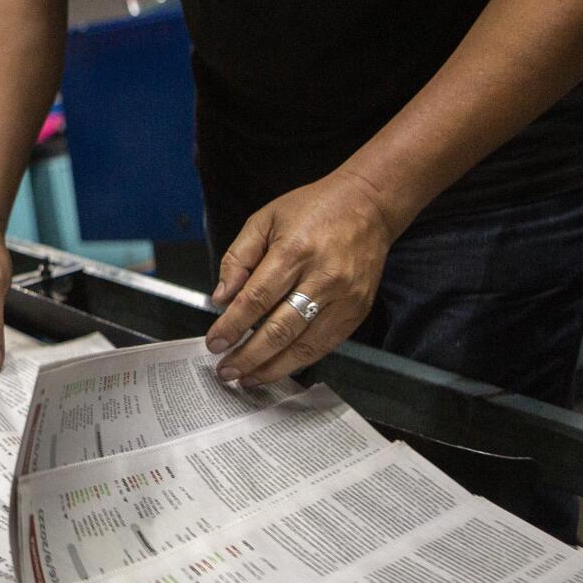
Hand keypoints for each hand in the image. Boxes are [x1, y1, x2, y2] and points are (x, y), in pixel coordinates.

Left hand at [205, 169, 398, 386]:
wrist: (368, 204)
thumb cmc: (312, 209)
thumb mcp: (264, 220)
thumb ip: (238, 258)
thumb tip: (220, 298)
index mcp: (295, 251)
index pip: (256, 299)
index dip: (232, 325)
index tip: (214, 343)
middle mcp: (323, 277)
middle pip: (280, 329)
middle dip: (249, 356)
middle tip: (226, 370)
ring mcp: (345, 297)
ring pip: (305, 345)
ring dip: (273, 367)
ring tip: (248, 378)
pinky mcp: (358, 310)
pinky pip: (326, 345)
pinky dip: (299, 361)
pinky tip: (278, 367)